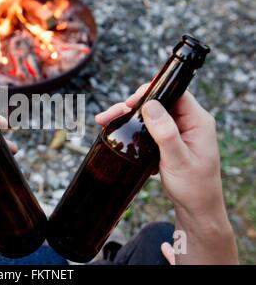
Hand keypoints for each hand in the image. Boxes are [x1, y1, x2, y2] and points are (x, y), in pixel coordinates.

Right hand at [96, 84, 237, 263]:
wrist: (196, 209)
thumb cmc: (193, 187)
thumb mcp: (178, 160)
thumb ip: (166, 132)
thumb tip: (151, 105)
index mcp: (198, 122)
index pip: (175, 94)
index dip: (152, 92)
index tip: (131, 101)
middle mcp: (189, 122)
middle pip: (158, 103)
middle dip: (132, 107)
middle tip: (110, 115)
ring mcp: (178, 131)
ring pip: (150, 116)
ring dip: (128, 118)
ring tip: (105, 123)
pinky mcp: (169, 141)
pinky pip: (149, 129)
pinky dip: (133, 130)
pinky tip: (119, 136)